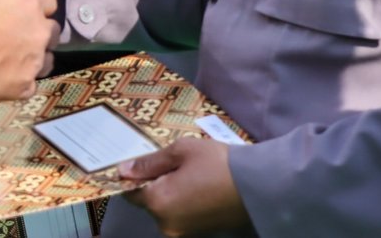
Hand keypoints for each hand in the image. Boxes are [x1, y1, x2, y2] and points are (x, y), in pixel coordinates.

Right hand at [0, 0, 59, 103]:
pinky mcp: (23, 87)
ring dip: (34, 55)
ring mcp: (33, 62)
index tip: (19, 5)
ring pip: (47, 58)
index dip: (34, 1)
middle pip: (52, 29)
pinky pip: (31, 83)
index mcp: (28, 2)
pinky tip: (7, 76)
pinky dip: (22, 80)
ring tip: (13, 54)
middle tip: (15, 30)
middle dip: (38, 29)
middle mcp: (39, 31)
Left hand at [121, 137, 249, 235]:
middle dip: (157, 184)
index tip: (149, 162)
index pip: (131, 192)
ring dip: (171, 194)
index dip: (136, 176)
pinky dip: (184, 203)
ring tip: (191, 175)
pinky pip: (181, 216)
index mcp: (158, 202)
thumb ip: (149, 162)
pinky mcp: (199, 233)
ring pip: (166, 209)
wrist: (257, 185)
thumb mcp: (181, 151)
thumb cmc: (216, 163)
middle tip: (177, 165)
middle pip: (149, 202)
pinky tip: (199, 187)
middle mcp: (166, 224)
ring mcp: (184, 232)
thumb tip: (123, 170)